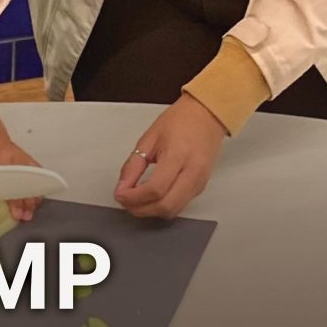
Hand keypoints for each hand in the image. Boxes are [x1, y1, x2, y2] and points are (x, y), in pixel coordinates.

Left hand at [0, 123, 44, 222]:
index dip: (14, 200)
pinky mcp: (27, 160)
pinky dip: (37, 188)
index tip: (16, 214)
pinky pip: (37, 175)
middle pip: (26, 184)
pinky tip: (35, 201)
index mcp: (1, 159)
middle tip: (24, 217)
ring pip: (34, 180)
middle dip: (27, 202)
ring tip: (29, 213)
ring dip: (33, 197)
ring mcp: (24, 159)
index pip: (11, 183)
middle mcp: (16, 159)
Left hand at [113, 95, 226, 219]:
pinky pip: (180, 205)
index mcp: (178, 156)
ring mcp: (200, 182)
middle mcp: (193, 173)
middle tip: (126, 201)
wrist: (207, 115)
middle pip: (165, 206)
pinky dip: (162, 206)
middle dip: (141, 209)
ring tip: (136, 200)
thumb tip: (122, 187)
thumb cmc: (181, 120)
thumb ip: (133, 165)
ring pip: (173, 210)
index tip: (120, 194)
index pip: (154, 189)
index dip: (133, 197)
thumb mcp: (150, 138)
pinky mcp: (201, 187)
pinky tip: (151, 198)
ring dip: (151, 211)